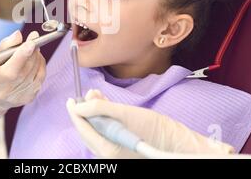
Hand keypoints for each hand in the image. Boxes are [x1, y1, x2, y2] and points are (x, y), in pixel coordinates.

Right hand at [0, 30, 45, 145]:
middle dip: (33, 51)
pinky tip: (35, 59)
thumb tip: (18, 34)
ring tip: (32, 48)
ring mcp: (21, 96)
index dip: (23, 55)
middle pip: (27, 68)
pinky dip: (40, 65)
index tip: (31, 41)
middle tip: (33, 38)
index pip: (12, 69)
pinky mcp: (30, 97)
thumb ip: (5, 46)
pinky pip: (41, 77)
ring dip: (37, 56)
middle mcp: (9, 91)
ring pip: (36, 71)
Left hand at [67, 89, 234, 158]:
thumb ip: (101, 109)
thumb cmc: (157, 130)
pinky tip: (105, 104)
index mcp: (107, 151)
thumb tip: (80, 105)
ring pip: (98, 130)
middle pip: (89, 131)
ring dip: (95, 112)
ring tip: (96, 95)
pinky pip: (107, 133)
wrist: (179, 145)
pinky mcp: (123, 148)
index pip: (83, 129)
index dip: (75, 112)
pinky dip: (104, 118)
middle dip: (85, 111)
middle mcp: (108, 156)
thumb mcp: (126, 114)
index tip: (71, 99)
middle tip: (84, 95)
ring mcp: (116, 153)